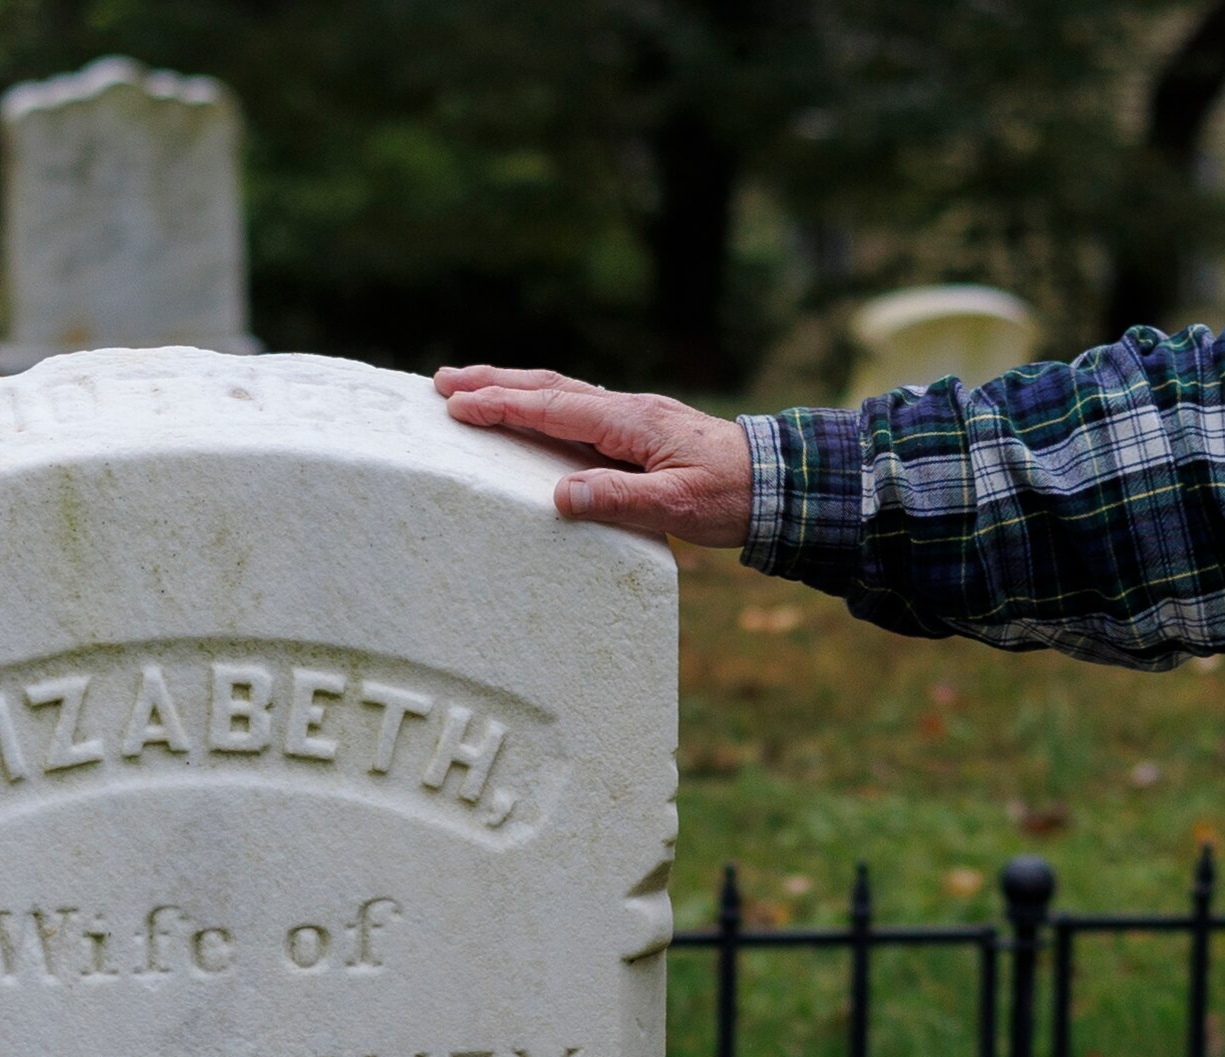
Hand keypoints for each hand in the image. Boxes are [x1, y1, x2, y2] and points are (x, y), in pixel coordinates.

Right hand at [434, 365, 751, 546]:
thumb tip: (561, 496)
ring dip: (513, 387)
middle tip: (441, 381)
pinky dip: (540, 401)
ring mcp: (633, 415)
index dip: (502, 406)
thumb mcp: (677, 507)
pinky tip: (530, 410)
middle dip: (493, 382)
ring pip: (561, 391)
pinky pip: (577, 406)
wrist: (783, 483)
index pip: (552, 409)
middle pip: (548, 386)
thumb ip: (620, 499)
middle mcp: (628, 409)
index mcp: (631, 423)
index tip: (457, 406)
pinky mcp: (639, 428)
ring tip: (470, 387)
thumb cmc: (732, 498)